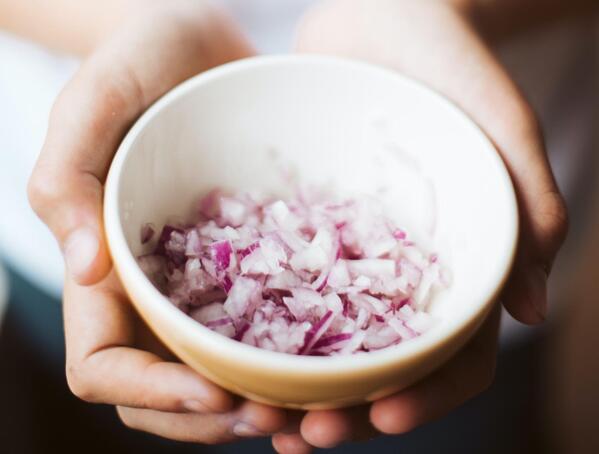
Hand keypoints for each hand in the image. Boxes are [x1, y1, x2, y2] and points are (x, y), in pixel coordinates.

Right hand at [29, 0, 286, 443]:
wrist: (204, 50)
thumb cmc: (140, 62)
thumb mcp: (95, 101)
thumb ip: (67, 177)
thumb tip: (83, 268)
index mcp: (105, 273)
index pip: (105, 366)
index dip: (151, 395)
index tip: (215, 393)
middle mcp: (154, 293)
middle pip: (166, 391)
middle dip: (216, 418)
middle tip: (281, 418)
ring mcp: (205, 286)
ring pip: (220, 374)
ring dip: (259, 405)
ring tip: (314, 410)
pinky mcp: (252, 267)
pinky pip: (268, 330)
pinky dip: (293, 361)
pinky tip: (335, 365)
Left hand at [272, 0, 568, 449]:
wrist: (383, 10)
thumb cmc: (451, 63)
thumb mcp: (502, 124)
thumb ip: (530, 207)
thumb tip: (533, 311)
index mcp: (454, 265)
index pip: (453, 353)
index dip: (425, 395)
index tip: (382, 415)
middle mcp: (397, 272)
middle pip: (379, 363)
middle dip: (346, 407)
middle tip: (303, 432)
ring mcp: (346, 254)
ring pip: (322, 340)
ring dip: (293, 386)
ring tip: (258, 417)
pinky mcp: (299, 227)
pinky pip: (275, 285)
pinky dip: (255, 327)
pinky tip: (224, 352)